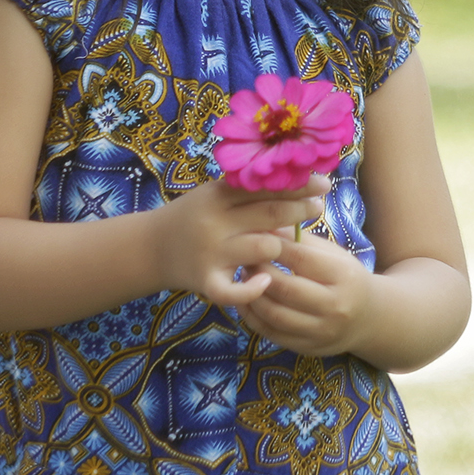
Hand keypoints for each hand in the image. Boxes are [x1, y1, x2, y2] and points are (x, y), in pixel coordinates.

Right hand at [151, 173, 328, 307]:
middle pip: (271, 213)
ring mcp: (211, 254)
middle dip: (301, 210)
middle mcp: (215, 223)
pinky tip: (267, 280)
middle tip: (318, 207)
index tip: (322, 184)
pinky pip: (236, 291)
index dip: (298, 185)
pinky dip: (254, 287)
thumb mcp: (214, 195)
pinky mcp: (206, 282)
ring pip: (264, 247)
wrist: (150, 248)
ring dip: (282, 246)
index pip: (265, 186)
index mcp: (218, 195)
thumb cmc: (193, 217)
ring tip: (289, 242)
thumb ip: (247, 192)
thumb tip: (298, 185)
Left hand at [238, 233, 375, 356]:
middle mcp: (334, 306)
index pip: (301, 258)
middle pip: (285, 288)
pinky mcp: (307, 347)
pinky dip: (253, 317)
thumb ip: (301, 242)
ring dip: (252, 295)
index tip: (255, 238)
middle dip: (258, 271)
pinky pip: (271, 333)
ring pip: (274, 314)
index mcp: (343, 276)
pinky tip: (247, 301)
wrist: (368, 318)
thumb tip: (266, 226)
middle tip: (244, 259)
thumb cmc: (346, 278)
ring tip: (244, 279)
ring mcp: (321, 331)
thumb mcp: (334, 255)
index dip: (273, 247)